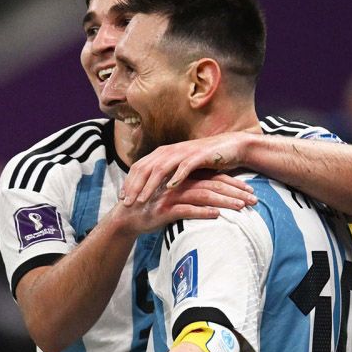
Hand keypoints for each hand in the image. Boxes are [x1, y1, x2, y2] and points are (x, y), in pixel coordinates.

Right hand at [106, 169, 255, 235]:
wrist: (127, 217)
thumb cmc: (152, 207)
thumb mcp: (173, 196)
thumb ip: (190, 192)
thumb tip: (214, 197)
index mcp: (183, 179)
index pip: (213, 178)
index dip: (232, 183)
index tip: (250, 190)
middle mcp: (179, 184)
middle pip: (213, 185)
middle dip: (235, 192)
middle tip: (255, 200)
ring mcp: (171, 196)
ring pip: (203, 196)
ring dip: (225, 201)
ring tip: (242, 207)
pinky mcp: (164, 209)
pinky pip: (186, 210)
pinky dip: (202, 212)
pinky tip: (217, 216)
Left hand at [121, 132, 252, 206]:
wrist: (230, 147)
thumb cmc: (204, 161)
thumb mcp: (179, 167)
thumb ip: (164, 174)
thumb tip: (148, 188)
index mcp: (162, 153)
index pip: (138, 167)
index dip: (129, 182)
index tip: (122, 198)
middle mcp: (169, 150)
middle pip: (145, 168)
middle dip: (134, 187)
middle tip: (127, 204)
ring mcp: (183, 152)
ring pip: (160, 169)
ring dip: (150, 186)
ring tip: (142, 200)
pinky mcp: (199, 156)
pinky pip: (184, 167)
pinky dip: (176, 177)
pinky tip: (169, 189)